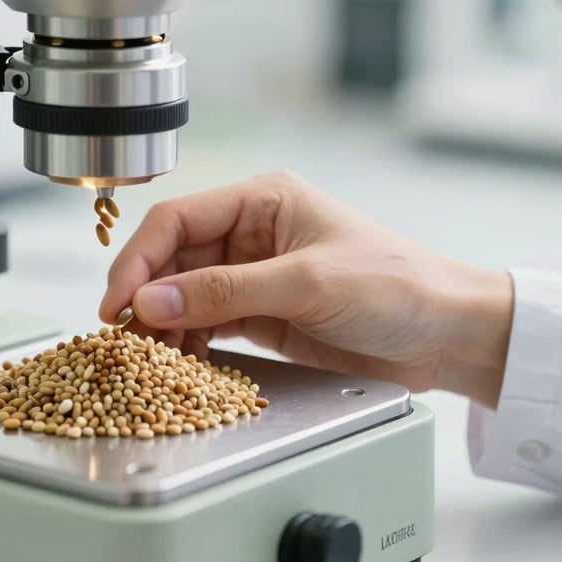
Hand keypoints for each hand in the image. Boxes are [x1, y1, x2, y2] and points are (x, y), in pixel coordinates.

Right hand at [100, 172, 513, 407]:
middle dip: (147, 295)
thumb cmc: (394, 286)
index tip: (118, 301)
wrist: (443, 333)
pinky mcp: (262, 313)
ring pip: (186, 294)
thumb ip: (226, 291)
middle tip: (126, 336)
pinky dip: (190, 342)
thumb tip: (153, 298)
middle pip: (174, 258)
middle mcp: (252, 232)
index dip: (139, 258)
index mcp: (262, 200)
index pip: (178, 219)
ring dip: (165, 323)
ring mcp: (255, 274)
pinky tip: (182, 362)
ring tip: (151, 355)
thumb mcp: (307, 282)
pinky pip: (209, 323)